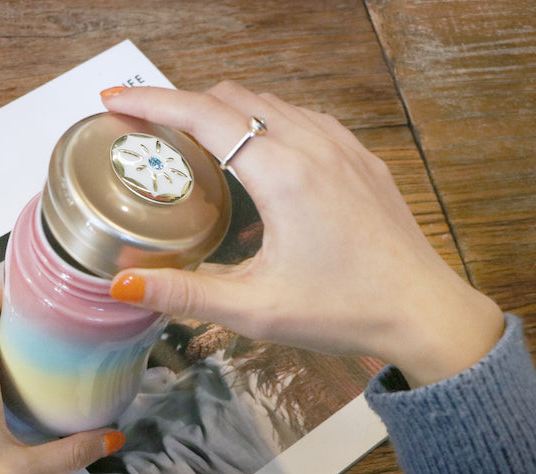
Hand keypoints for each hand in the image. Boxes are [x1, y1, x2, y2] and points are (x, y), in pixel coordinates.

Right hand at [102, 83, 503, 386]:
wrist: (423, 312)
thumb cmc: (344, 310)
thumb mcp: (254, 309)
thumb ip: (184, 293)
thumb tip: (123, 284)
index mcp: (282, 172)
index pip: (201, 114)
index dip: (151, 103)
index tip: (112, 101)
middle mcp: (313, 144)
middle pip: (231, 98)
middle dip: (181, 104)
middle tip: (145, 129)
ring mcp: (341, 145)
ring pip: (268, 103)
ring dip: (224, 112)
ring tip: (192, 143)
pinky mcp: (359, 157)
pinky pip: (302, 118)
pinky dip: (265, 124)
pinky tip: (256, 160)